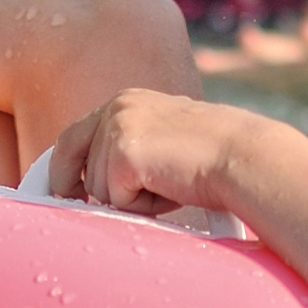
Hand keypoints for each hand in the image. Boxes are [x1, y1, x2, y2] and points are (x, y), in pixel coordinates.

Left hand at [49, 87, 274, 213]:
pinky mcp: (123, 155)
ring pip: (97, 188)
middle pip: (73, 159)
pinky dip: (142, 207)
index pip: (75, 135)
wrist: (244, 156)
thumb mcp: (164, 137)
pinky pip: (116, 201)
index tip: (64, 191)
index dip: (65, 168)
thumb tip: (99, 182)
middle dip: (79, 189)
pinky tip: (171, 190)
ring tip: (169, 186)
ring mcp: (118, 129)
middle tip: (93, 204)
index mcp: (126, 101)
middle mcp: (117, 107)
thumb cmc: (215, 155)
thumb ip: (132, 148)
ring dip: (129, 200)